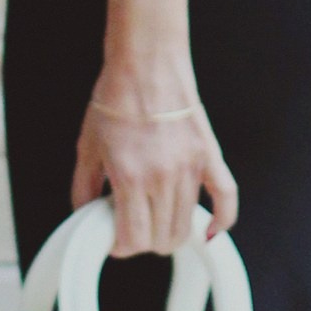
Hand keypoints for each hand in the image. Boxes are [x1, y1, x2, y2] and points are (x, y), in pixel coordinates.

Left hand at [74, 46, 238, 257]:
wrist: (146, 64)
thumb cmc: (115, 99)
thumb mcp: (88, 146)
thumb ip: (83, 188)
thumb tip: (86, 215)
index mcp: (130, 176)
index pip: (134, 238)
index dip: (122, 247)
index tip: (116, 239)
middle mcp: (163, 176)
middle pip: (162, 238)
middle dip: (144, 242)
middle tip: (133, 227)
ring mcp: (190, 167)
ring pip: (187, 226)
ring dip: (170, 234)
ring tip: (156, 221)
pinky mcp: (209, 155)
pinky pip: (226, 196)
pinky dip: (222, 220)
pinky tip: (211, 232)